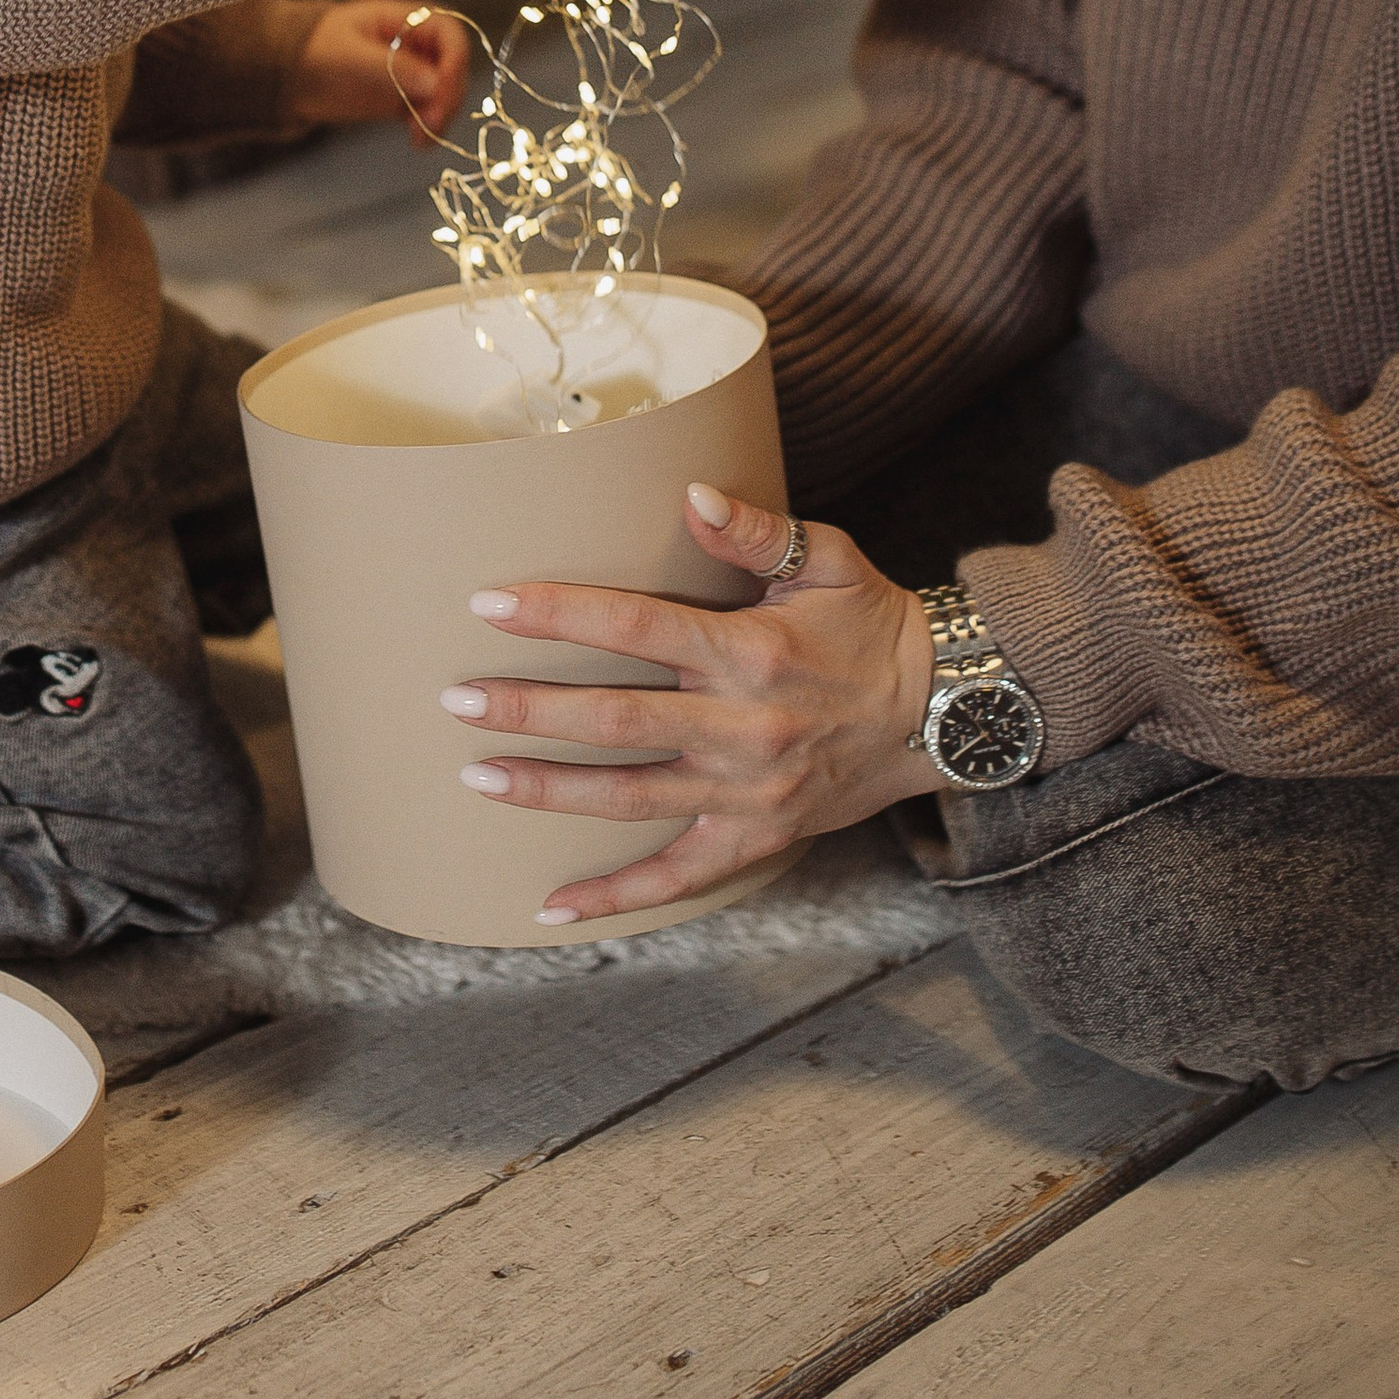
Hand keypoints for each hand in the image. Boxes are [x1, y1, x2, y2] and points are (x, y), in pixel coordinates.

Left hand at [288, 0, 471, 144]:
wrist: (288, 75)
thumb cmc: (314, 50)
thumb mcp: (349, 55)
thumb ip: (392, 67)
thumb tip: (436, 84)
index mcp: (406, 19)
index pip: (449, 34)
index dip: (454, 62)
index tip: (441, 92)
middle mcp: (416, 43)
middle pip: (453, 67)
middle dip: (449, 96)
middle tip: (432, 122)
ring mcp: (412, 72)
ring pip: (446, 93)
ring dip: (442, 116)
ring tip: (421, 139)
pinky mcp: (405, 97)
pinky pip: (430, 111)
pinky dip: (430, 128)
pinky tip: (419, 143)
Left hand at [439, 485, 941, 922]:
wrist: (944, 711)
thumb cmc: (873, 624)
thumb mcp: (828, 559)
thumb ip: (756, 530)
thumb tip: (689, 494)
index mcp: (750, 652)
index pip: (635, 628)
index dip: (558, 614)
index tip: (489, 602)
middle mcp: (743, 728)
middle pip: (615, 721)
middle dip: (528, 710)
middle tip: (454, 700)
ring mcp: (746, 791)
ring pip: (630, 798)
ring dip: (549, 791)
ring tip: (476, 776)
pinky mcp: (755, 837)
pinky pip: (677, 875)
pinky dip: (616, 897)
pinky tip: (552, 904)